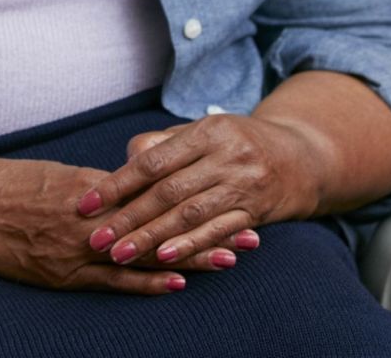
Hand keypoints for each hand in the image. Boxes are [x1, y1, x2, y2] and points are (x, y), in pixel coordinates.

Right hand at [0, 156, 226, 293]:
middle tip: (251, 227)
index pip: (154, 191)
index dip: (196, 196)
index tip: (232, 194)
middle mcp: (90, 216)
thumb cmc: (0, 185)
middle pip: (161, 222)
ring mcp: (75, 247)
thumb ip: (91, 185)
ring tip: (233, 255)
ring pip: (145, 251)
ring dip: (191, 255)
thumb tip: (124, 185)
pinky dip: (145, 281)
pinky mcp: (60, 273)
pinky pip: (110, 279)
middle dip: (208, 226)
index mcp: (89, 187)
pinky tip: (176, 282)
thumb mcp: (52, 175)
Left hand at [76, 114, 306, 268]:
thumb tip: (125, 161)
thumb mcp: (204, 132)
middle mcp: (227, 156)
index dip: (117, 184)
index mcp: (207, 132)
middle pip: (168, 192)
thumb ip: (164, 145)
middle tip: (95, 239)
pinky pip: (220, 231)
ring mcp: (245, 184)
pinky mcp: (258, 211)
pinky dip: (191, 244)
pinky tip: (165, 258)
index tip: (86, 204)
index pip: (153, 162)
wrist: (304, 157)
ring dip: (152, 237)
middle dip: (128, 218)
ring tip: (120, 254)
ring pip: (190, 214)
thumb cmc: (239, 143)